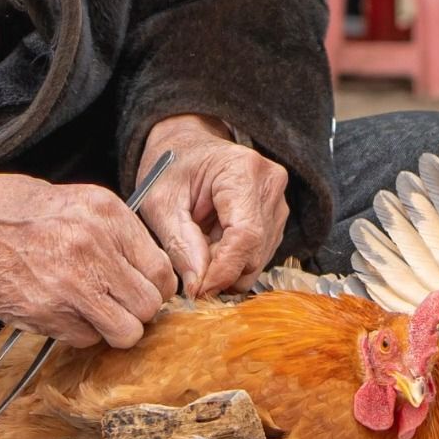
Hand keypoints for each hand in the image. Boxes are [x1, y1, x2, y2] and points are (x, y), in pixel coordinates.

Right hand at [0, 170, 173, 347]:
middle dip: (136, 312)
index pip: (161, 269)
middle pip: (149, 304)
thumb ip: (114, 233)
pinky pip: (85, 339)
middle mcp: (96, 247)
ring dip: (112, 330)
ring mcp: (73, 283)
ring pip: (126, 331)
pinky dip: (76, 333)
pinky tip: (57, 312)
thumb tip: (146, 269)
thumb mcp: (75, 202)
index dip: (154, 287)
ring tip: (91, 316)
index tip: (141, 291)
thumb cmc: (12, 212)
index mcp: (108, 215)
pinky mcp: (48, 312)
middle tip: (116, 307)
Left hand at [132, 114, 289, 295]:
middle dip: (220, 270)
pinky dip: (233, 261)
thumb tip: (197, 288)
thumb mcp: (160, 203)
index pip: (245, 235)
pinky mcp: (277, 219)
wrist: (187, 147)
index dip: (222, 271)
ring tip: (199, 244)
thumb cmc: (171, 169)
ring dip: (225, 267)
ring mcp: (279, 202)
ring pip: (258, 261)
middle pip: (254, 253)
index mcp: (242, 171)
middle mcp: (271, 185)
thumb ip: (179, 245)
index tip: (196, 291)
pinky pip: (258, 256)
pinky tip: (213, 242)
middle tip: (188, 262)